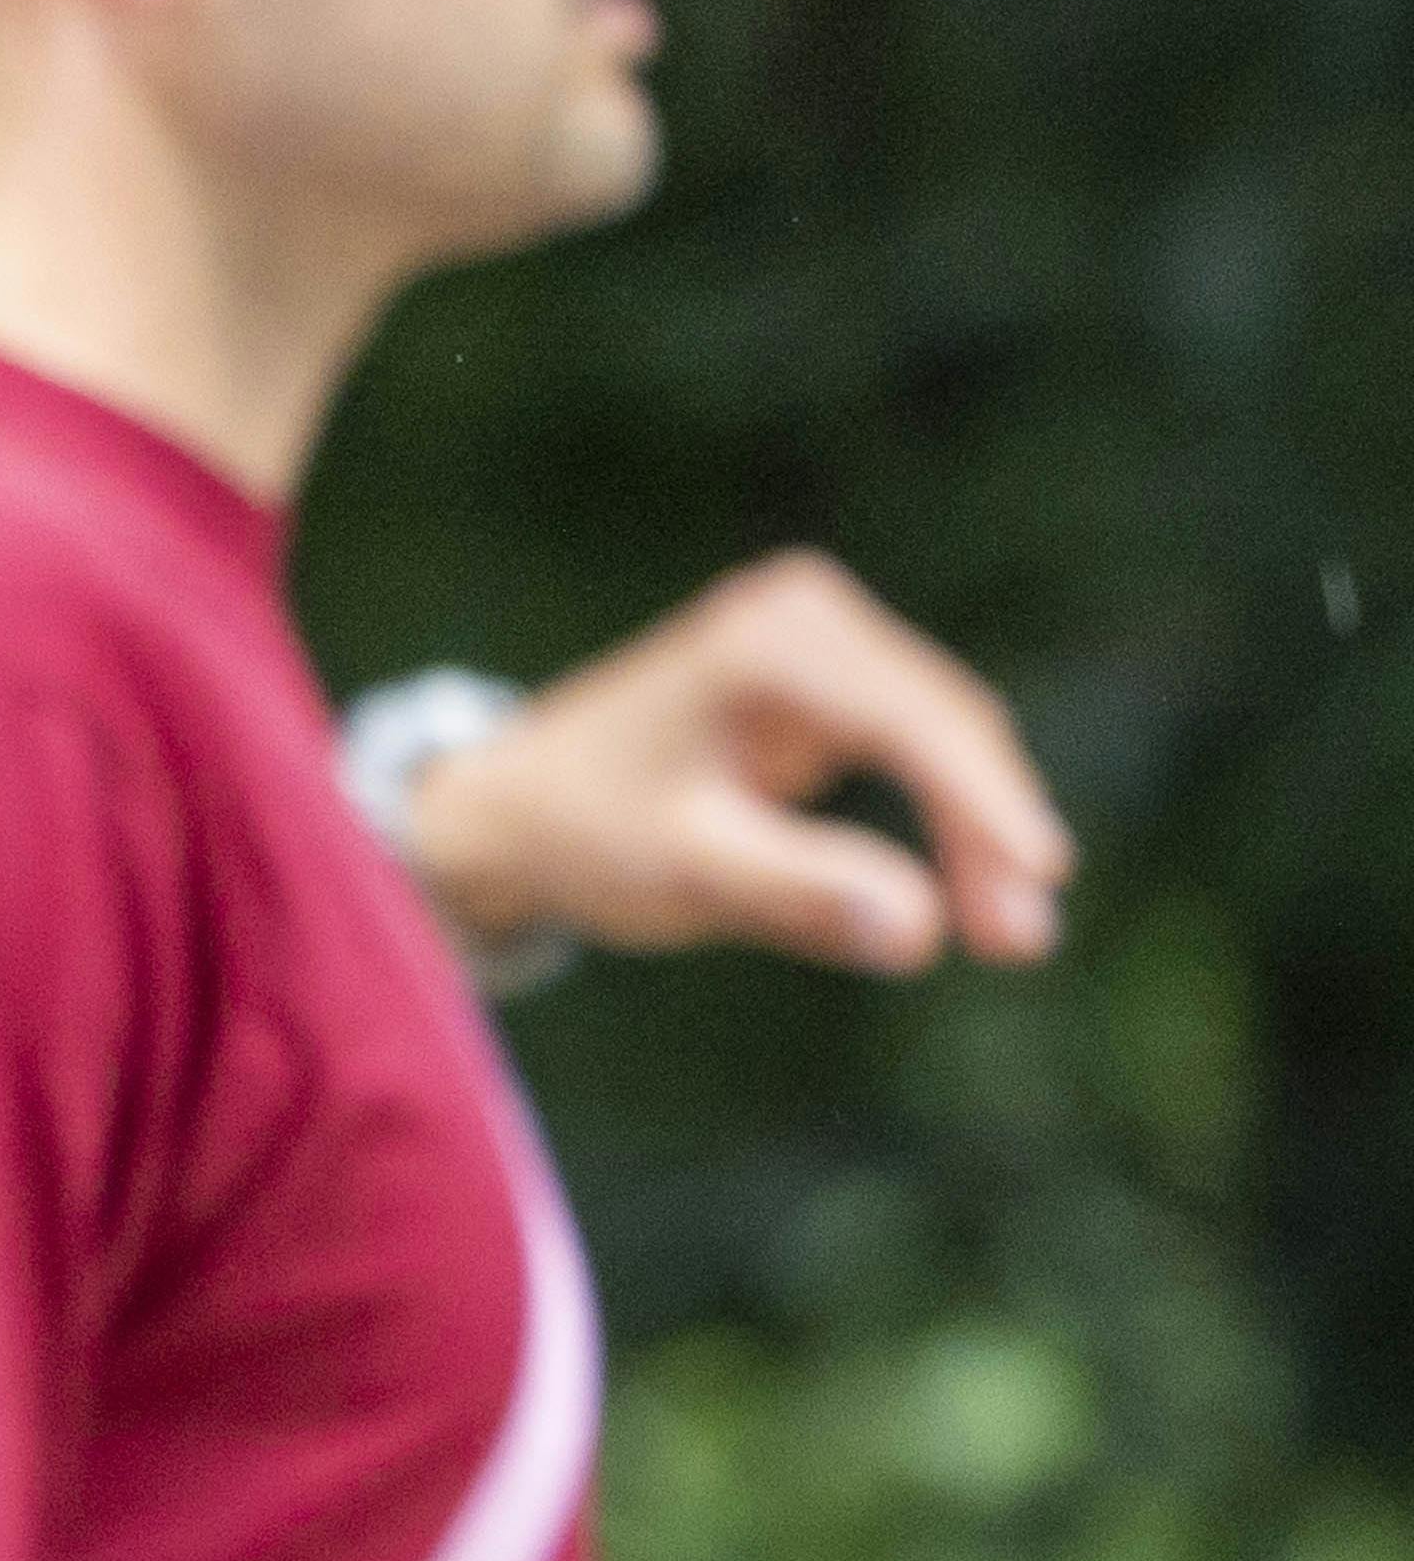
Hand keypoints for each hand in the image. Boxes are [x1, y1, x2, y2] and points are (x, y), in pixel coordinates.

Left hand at [397, 551, 1074, 974]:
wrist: (518, 806)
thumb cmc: (587, 834)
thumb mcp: (685, 871)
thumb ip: (796, 893)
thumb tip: (918, 929)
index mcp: (765, 644)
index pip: (909, 721)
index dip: (982, 803)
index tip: (1042, 878)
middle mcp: (803, 616)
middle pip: (942, 724)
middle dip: (991, 830)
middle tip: (1022, 944)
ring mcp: (820, 637)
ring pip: (944, 735)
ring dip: (983, 828)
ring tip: (1009, 936)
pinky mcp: (831, 676)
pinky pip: (919, 743)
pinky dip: (951, 812)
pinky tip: (979, 886)